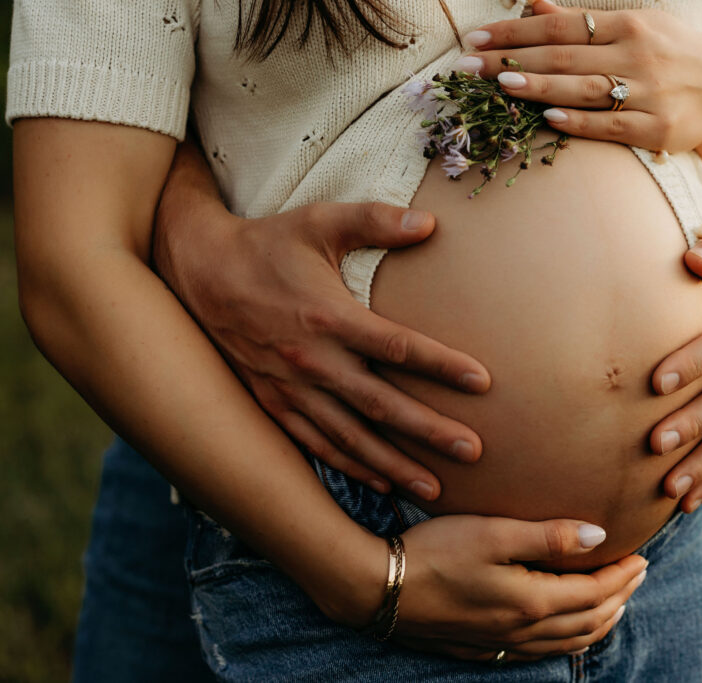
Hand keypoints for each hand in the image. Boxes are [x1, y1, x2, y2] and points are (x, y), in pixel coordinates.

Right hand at [153, 144, 491, 499]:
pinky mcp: (273, 403)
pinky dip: (350, 466)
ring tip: (436, 489)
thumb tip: (432, 223)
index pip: (397, 347)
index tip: (483, 382)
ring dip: (394, 465)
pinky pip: (316, 443)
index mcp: (328, 316)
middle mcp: (311, 360)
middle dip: (430, 431)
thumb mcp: (320, 221)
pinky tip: (381, 483)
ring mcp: (290, 388)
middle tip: (475, 451)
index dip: (442, 365)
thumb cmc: (267, 243)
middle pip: (381, 404)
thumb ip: (376, 221)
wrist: (197, 271)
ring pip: (351, 437)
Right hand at [393, 516, 646, 661]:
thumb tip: (600, 534)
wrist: (379, 588)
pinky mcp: (481, 646)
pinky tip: (564, 633)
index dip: (622, 575)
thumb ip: (548, 535)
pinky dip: (566, 642)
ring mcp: (501, 643)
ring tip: (615, 605)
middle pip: (588, 621)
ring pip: (567, 642)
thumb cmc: (435, 551)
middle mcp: (522, 630)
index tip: (641, 555)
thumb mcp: (494, 532)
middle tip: (638, 575)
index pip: (594, 592)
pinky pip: (539, 653)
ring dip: (598, 623)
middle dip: (619, 598)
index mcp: (531, 600)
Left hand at [455, 0, 701, 185]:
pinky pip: (612, 125)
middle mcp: (637, 53)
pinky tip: (549, 118)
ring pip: (584, 88)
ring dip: (539, 86)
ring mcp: (649, 92)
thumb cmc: (670, 54)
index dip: (514, 30)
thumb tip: (534, 5)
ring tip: (500, 85)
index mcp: (627, 24)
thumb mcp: (634, 27)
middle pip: (564, 55)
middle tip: (468, 66)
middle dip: (511, 59)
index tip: (475, 38)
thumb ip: (583, 22)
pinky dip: (580, 122)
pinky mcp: (659, 129)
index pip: (559, 25)